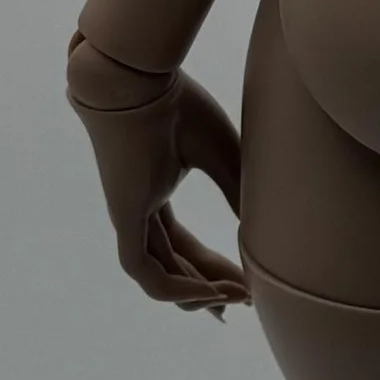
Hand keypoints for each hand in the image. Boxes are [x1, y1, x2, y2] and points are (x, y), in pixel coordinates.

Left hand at [65, 32, 247, 317]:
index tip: (241, 283)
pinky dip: (177, 290)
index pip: (178, 243)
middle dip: (208, 286)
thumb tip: (256, 229)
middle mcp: (139, 208)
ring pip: (159, 274)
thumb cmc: (179, 106)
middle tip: (245, 301)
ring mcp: (129, 215)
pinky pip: (145, 272)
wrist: (139, 79)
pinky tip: (210, 295)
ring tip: (236, 297)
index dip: (208, 267)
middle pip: (174, 262)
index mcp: (154, 190)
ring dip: (198, 293)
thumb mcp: (222, 155)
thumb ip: (236, 192)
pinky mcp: (124, 217)